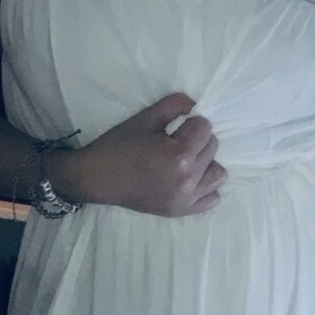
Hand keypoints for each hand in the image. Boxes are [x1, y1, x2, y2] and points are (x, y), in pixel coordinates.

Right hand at [52, 92, 225, 216]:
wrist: (96, 179)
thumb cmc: (118, 146)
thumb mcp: (144, 119)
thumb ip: (173, 106)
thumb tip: (196, 103)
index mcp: (178, 154)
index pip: (205, 128)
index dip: (191, 122)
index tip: (175, 126)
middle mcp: (187, 179)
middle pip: (212, 148)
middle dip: (198, 139)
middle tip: (176, 141)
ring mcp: (186, 198)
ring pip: (218, 174)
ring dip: (206, 162)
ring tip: (186, 160)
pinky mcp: (181, 210)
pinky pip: (211, 198)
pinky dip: (205, 187)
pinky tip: (189, 179)